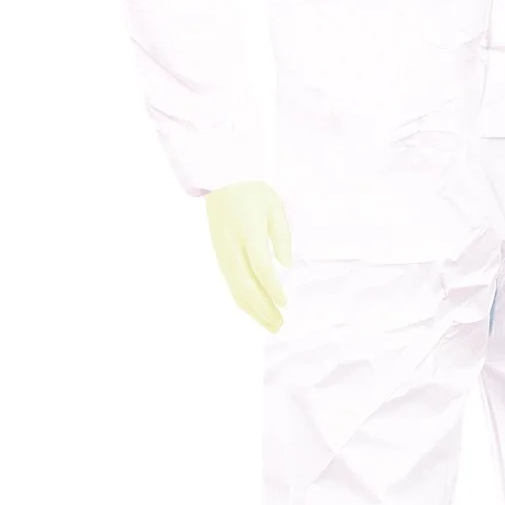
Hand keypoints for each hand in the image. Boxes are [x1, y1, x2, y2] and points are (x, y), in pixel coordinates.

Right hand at [205, 180, 292, 331]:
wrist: (221, 179)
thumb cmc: (253, 190)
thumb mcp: (275, 206)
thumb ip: (282, 236)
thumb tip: (285, 266)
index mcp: (248, 232)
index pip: (260, 267)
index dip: (272, 288)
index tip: (285, 303)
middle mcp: (232, 246)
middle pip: (245, 284)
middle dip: (263, 308)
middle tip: (280, 324)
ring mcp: (222, 252)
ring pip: (235, 288)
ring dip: (253, 309)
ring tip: (270, 324)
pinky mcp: (219, 254)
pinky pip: (230, 282)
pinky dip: (242, 299)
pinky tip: (254, 309)